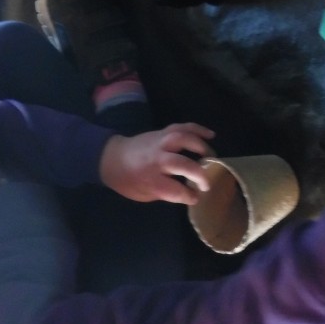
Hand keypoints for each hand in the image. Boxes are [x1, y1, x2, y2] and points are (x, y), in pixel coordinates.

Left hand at [99, 122, 216, 204]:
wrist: (112, 157)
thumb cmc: (129, 181)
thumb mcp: (144, 194)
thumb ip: (166, 193)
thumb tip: (189, 192)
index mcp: (150, 180)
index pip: (176, 190)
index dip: (190, 196)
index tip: (196, 197)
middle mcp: (156, 160)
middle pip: (182, 164)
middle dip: (199, 173)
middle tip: (207, 182)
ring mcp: (159, 142)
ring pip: (183, 139)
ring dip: (201, 146)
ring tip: (212, 156)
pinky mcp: (162, 132)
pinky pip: (181, 127)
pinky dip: (197, 129)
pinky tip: (210, 135)